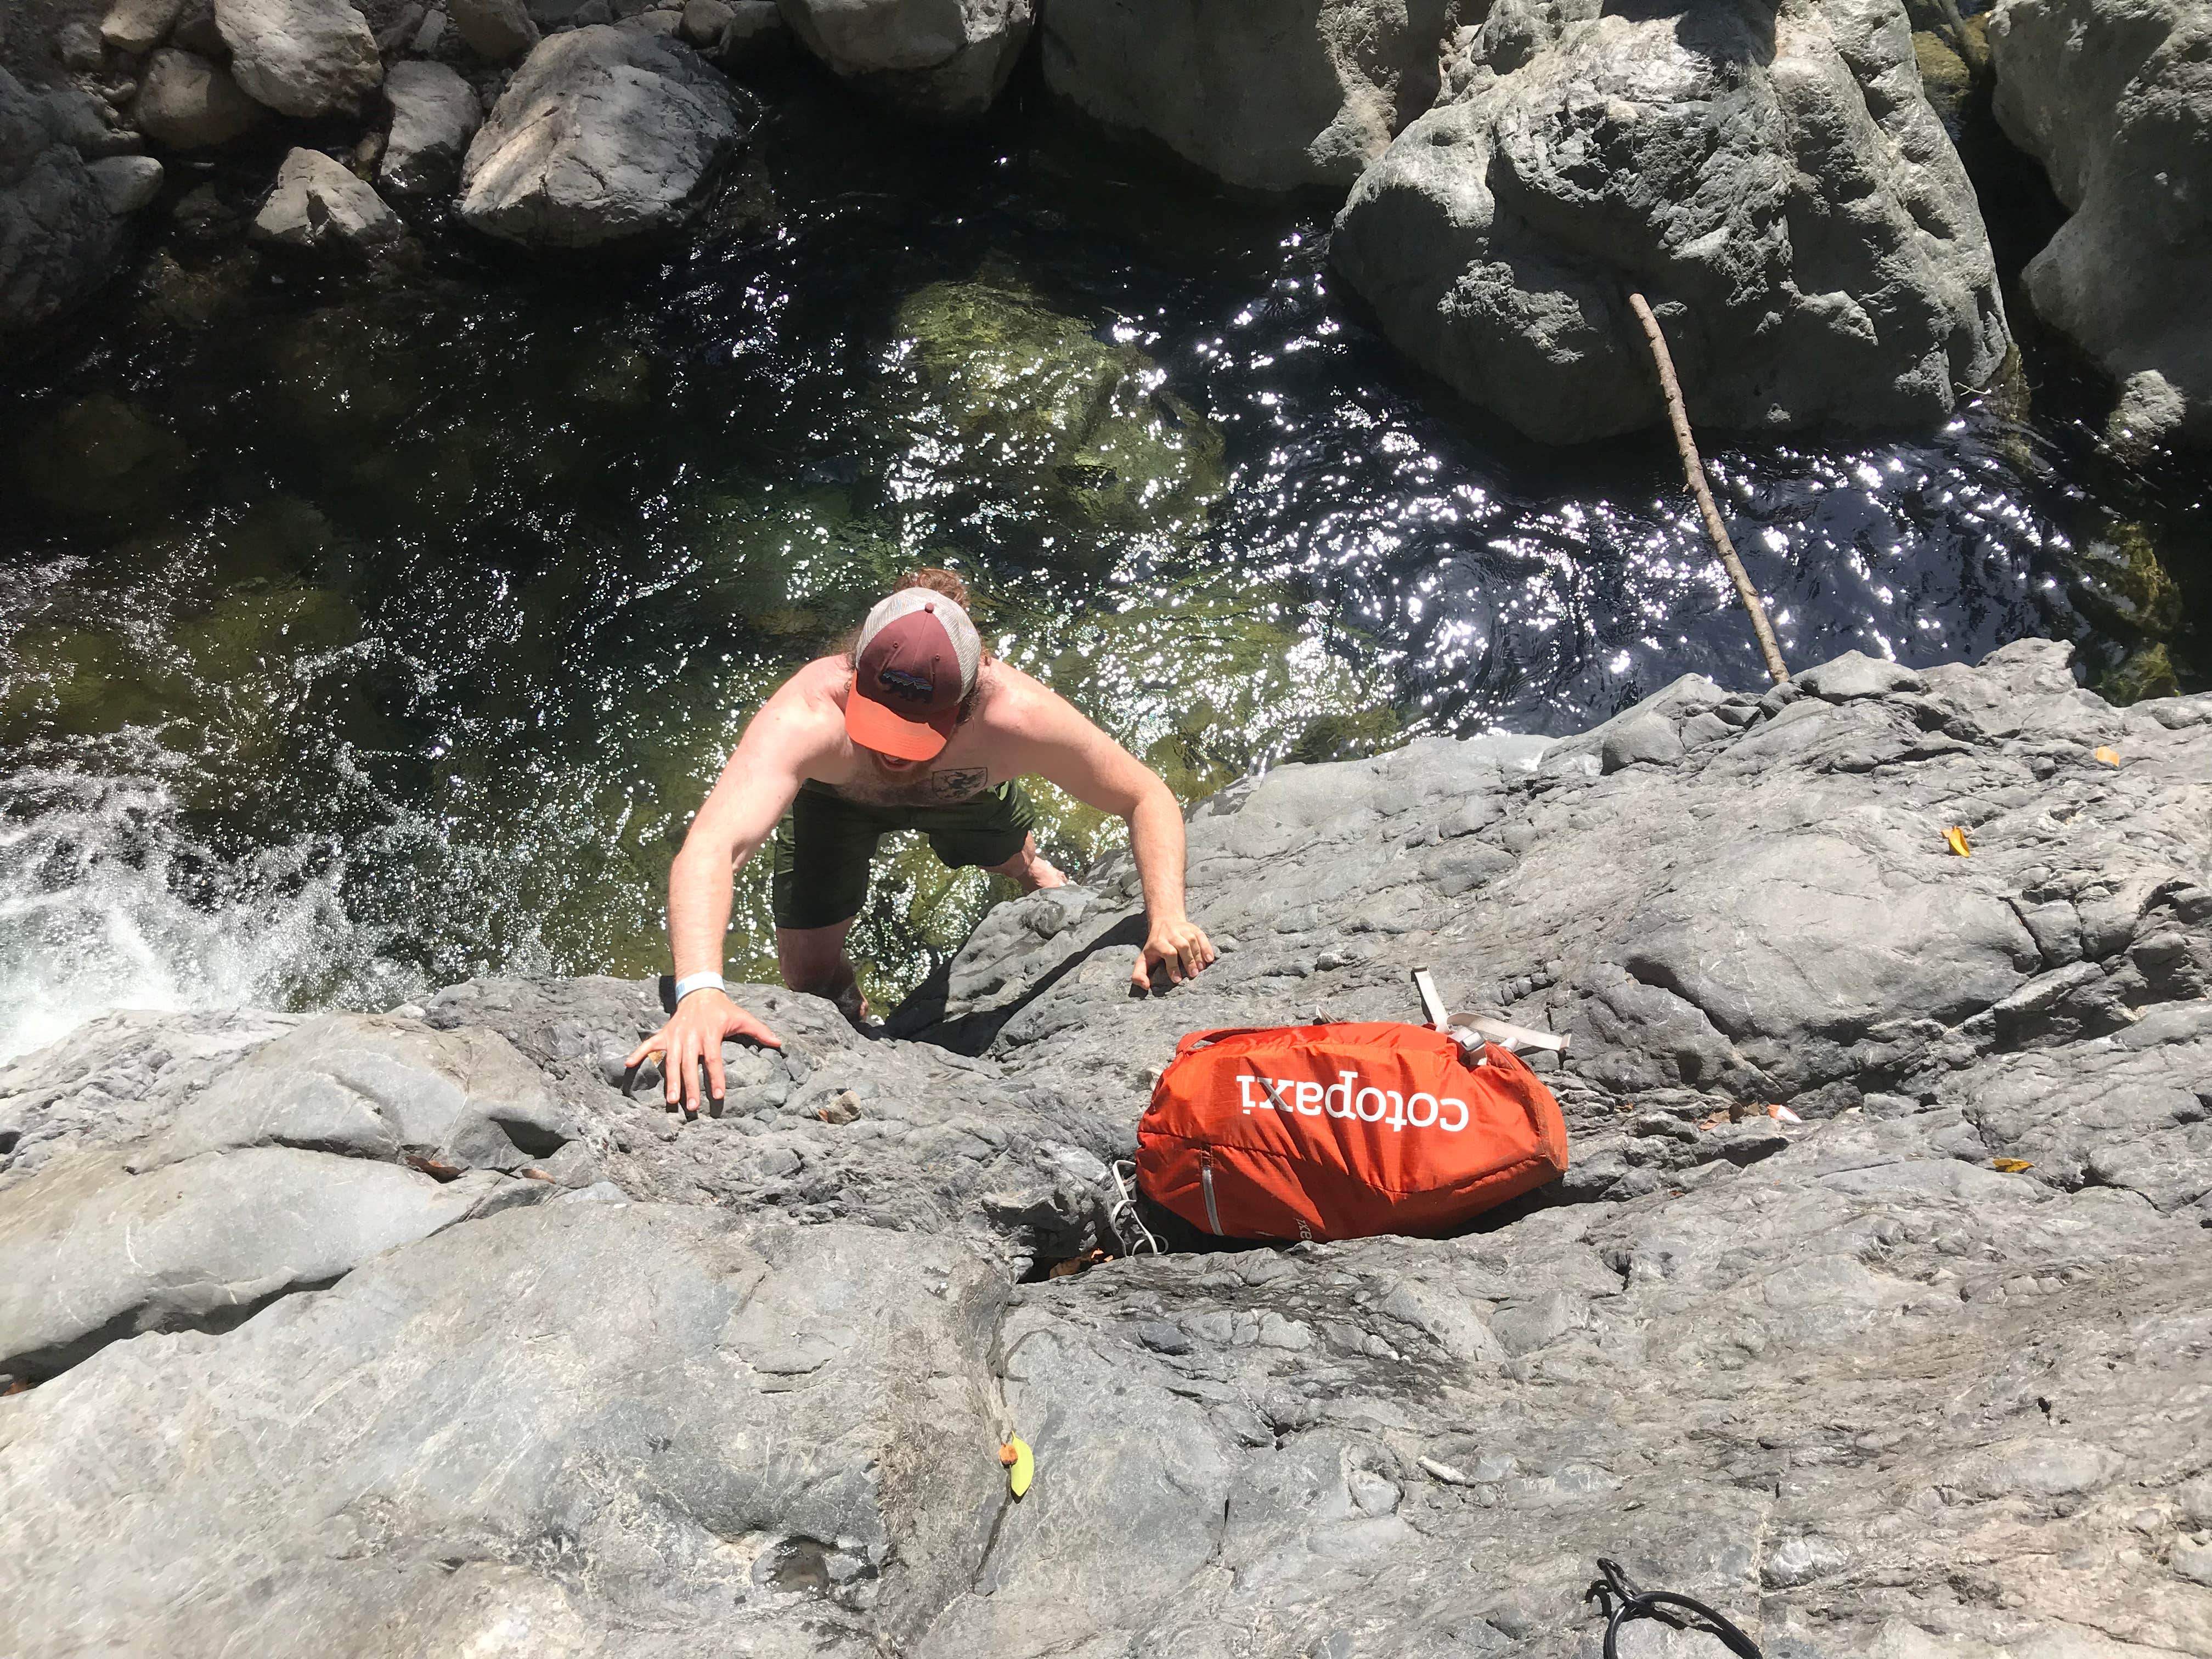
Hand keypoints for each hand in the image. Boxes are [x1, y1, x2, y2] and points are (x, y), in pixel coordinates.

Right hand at [624, 989, 781, 1115]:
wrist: (700, 992)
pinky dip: (638, 1053)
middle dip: (690, 1086)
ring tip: (671, 1101)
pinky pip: (648, 1044)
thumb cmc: (723, 1010)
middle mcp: (690, 1036)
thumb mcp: (742, 1017)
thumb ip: (760, 1032)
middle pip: (689, 1065)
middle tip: (691, 1107)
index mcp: (710, 1033)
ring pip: (670, 1061)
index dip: (716, 1077)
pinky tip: (628, 1065)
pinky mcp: (663, 1034)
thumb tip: (779, 1044)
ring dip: (669, 1081)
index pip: (714, 1059)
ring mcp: (675, 1035)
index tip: (718, 1095)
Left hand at [1131, 916, 1216, 992]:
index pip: (1168, 952)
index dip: (1173, 966)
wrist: (1164, 921)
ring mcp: (1183, 929)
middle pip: (1182, 945)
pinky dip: (1207, 947)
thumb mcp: (1143, 958)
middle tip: (1193, 974)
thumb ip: (1139, 973)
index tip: (1177, 980)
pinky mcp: (1193, 928)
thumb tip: (1145, 986)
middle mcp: (1171, 934)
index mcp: (1158, 942)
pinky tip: (1210, 959)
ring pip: (1192, 940)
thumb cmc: (1154, 946)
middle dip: (1188, 960)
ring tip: (1201, 968)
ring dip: (1198, 955)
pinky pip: (1201, 936)